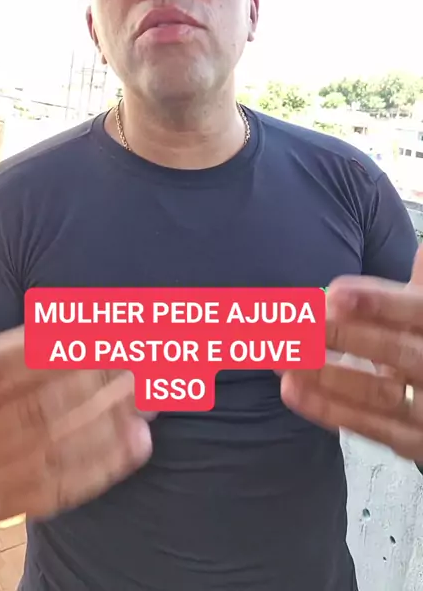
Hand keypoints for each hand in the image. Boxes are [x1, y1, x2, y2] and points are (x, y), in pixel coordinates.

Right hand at [0, 250, 153, 531]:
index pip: (1, 371)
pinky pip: (51, 493)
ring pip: (49, 454)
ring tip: (154, 399)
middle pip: (34, 412)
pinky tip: (139, 444)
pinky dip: (100, 469)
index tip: (109, 333)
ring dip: (109, 426)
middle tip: (147, 363)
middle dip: (96, 386)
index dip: (57, 351)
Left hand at [281, 245, 422, 462]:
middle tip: (295, 326)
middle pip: (394, 351)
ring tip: (281, 361)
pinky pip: (371, 428)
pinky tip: (291, 391)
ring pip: (378, 394)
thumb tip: (420, 247)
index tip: (335, 293)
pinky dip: (328, 410)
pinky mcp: (414, 442)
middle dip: (342, 336)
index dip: (377, 302)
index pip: (414, 311)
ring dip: (326, 376)